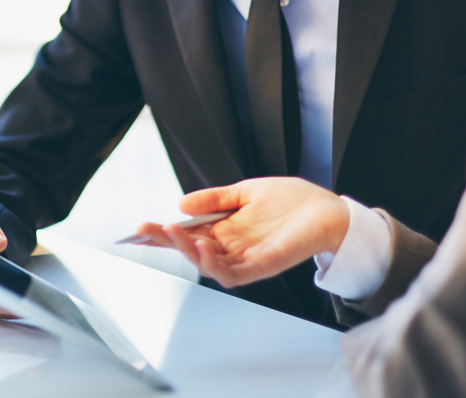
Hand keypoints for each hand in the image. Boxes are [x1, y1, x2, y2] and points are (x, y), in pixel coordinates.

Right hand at [134, 177, 349, 287]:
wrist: (327, 208)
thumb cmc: (291, 201)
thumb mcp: (245, 191)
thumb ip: (214, 199)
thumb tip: (181, 204)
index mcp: (226, 230)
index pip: (188, 234)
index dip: (163, 232)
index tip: (139, 227)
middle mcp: (232, 247)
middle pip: (192, 250)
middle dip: (166, 241)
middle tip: (147, 228)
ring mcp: (247, 258)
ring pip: (208, 265)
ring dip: (188, 251)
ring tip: (172, 233)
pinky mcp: (264, 265)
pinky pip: (234, 273)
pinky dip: (215, 264)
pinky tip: (204, 247)